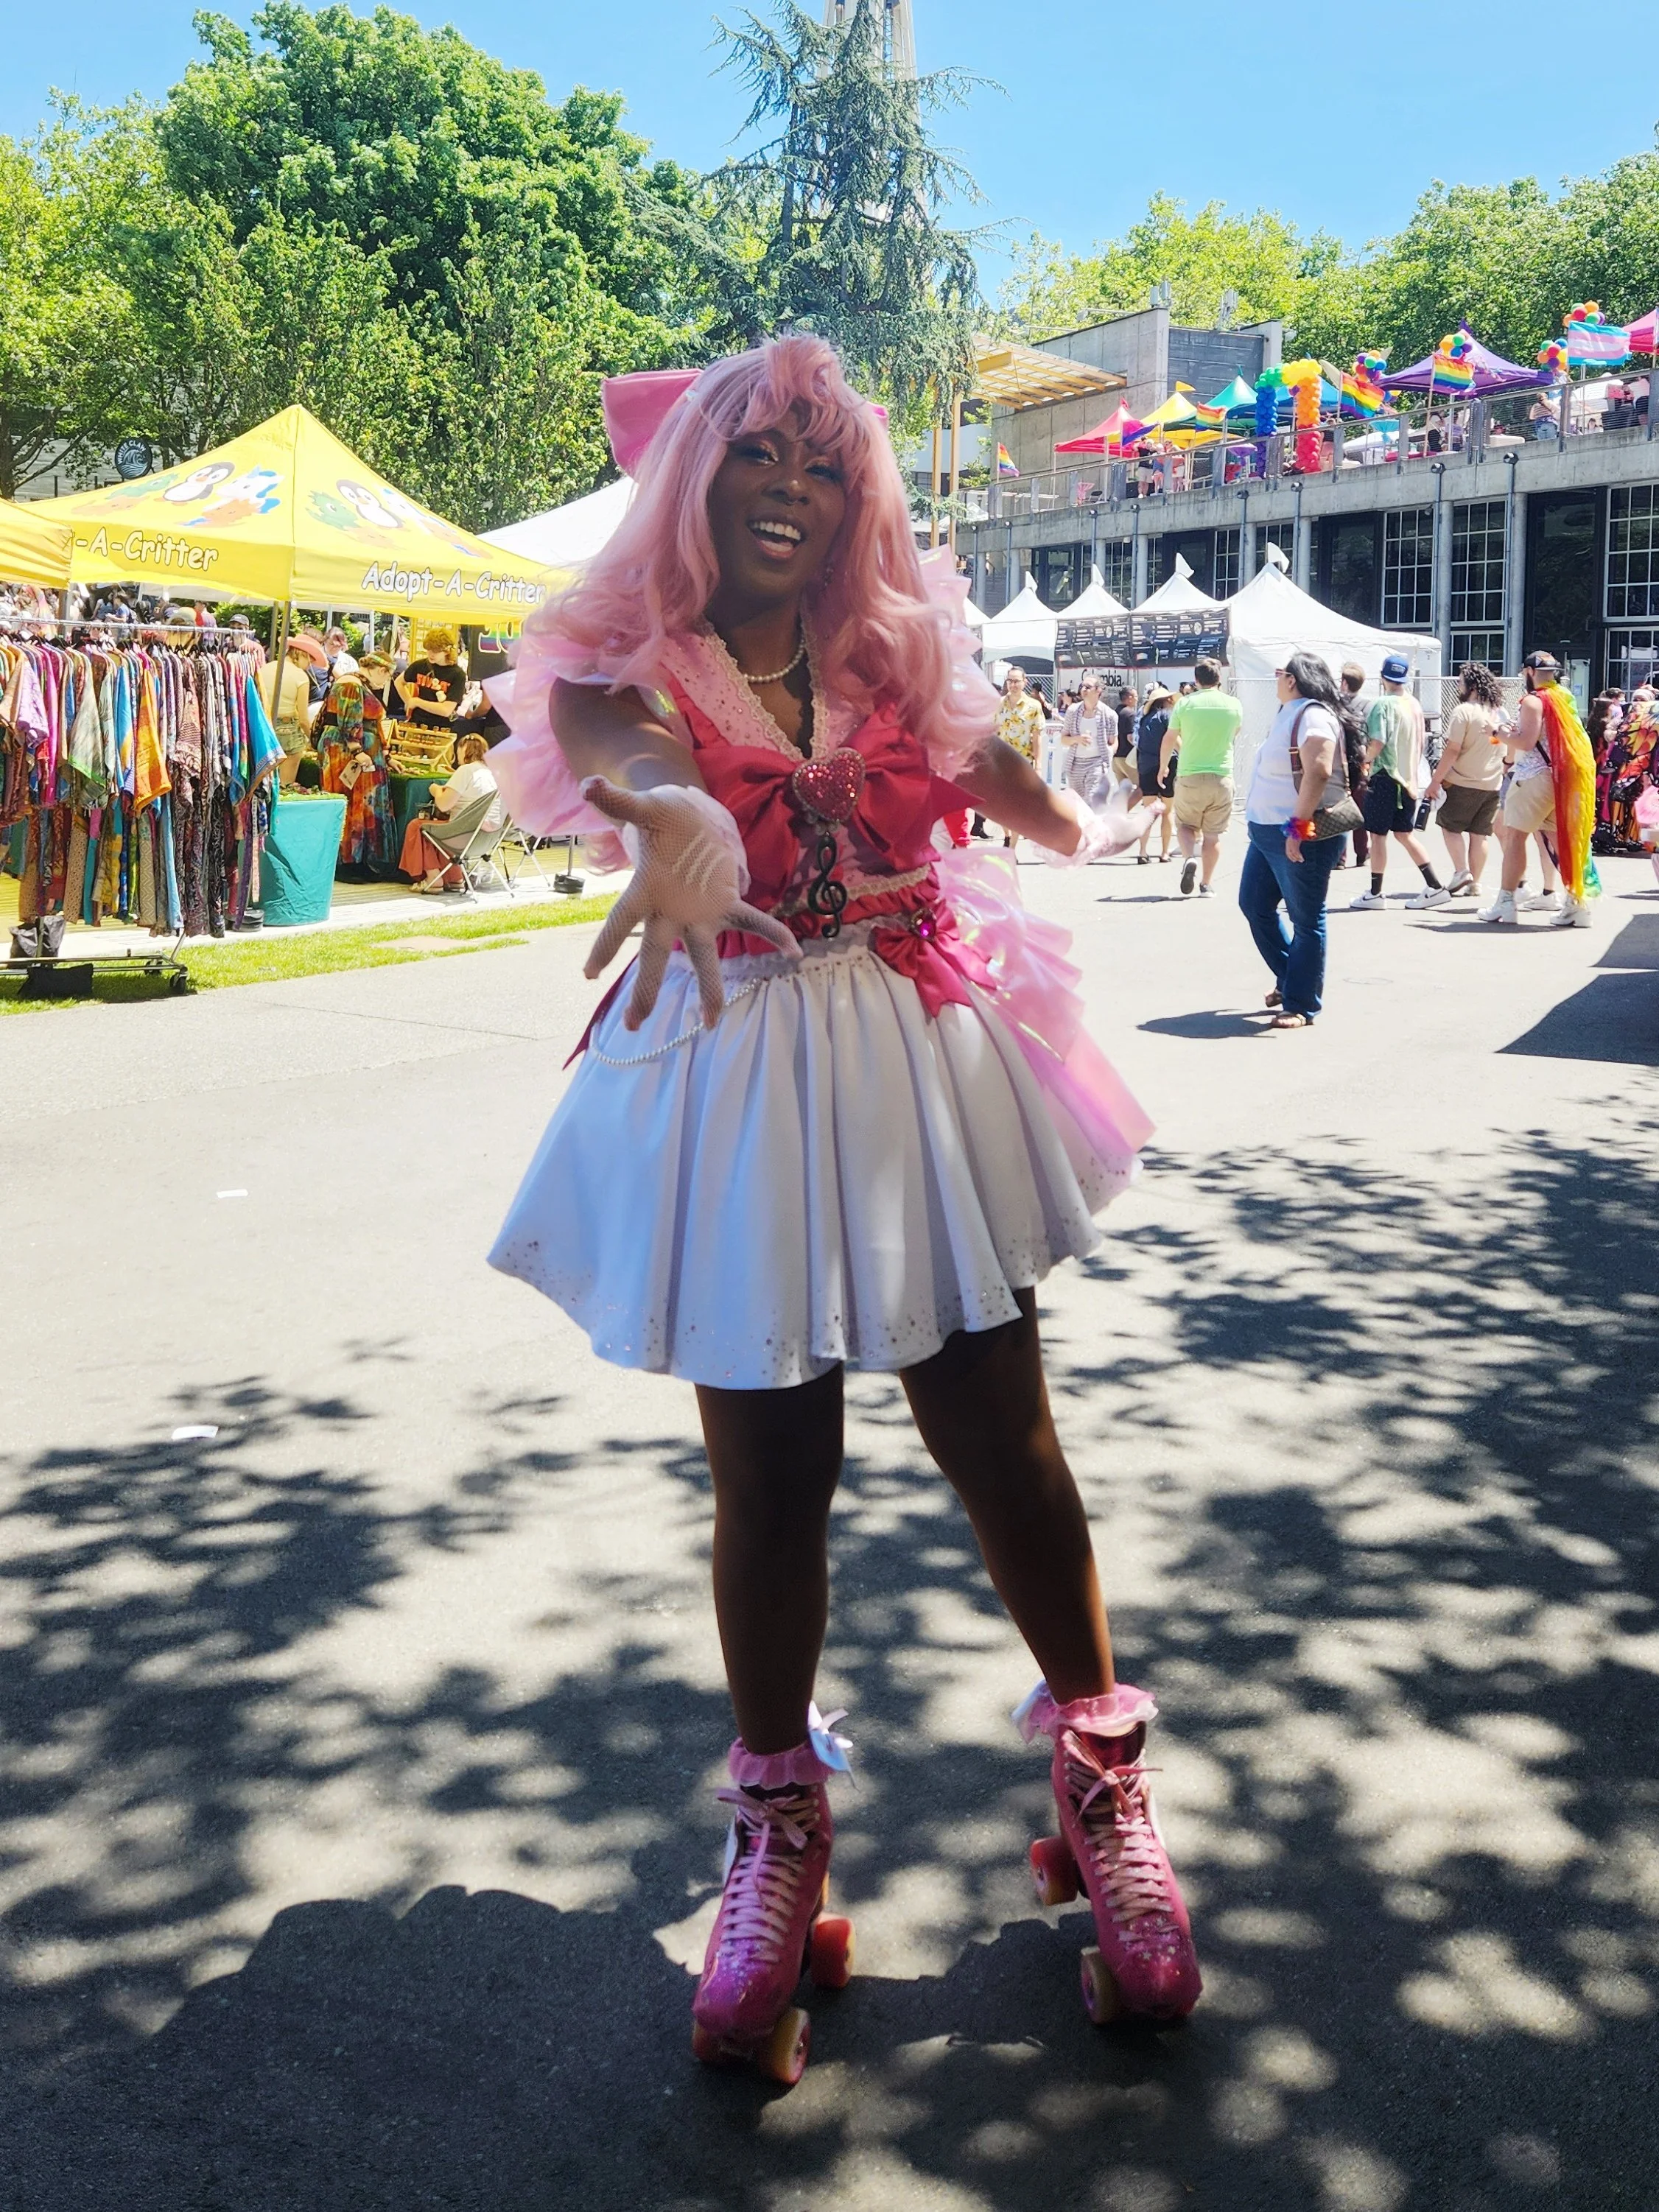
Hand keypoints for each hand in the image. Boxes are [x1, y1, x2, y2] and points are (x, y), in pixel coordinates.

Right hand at [581, 778, 800, 1030]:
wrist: (687, 813)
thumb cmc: (662, 815)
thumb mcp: (644, 806)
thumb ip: (619, 802)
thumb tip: (590, 785)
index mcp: (646, 890)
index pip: (621, 922)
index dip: (607, 945)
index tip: (589, 973)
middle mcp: (670, 911)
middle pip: (657, 955)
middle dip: (647, 990)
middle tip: (636, 1026)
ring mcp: (699, 912)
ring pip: (702, 956)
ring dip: (707, 989)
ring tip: (709, 1022)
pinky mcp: (726, 903)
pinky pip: (752, 921)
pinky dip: (774, 934)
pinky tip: (795, 952)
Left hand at [1284, 834, 1303, 863]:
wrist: (1299, 827)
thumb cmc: (1298, 831)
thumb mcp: (1296, 837)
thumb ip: (1295, 841)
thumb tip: (1298, 844)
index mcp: (1288, 842)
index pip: (1287, 852)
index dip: (1290, 857)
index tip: (1294, 860)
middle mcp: (1289, 843)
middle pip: (1289, 853)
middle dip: (1293, 858)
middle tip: (1297, 861)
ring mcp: (1292, 843)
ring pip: (1293, 853)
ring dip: (1297, 858)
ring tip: (1301, 860)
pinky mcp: (1295, 843)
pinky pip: (1296, 851)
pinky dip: (1299, 855)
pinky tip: (1302, 858)